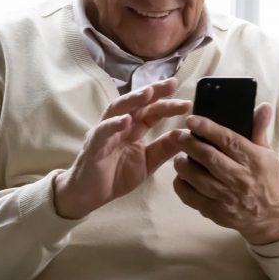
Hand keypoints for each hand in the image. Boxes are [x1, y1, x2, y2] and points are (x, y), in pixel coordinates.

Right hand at [53, 78, 191, 219]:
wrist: (90, 195)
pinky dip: (114, 124)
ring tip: (148, 92)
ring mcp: (105, 132)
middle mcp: (119, 125)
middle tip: (171, 83)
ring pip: (118, 109)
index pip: (152, 111)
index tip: (188, 102)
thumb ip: (164, 149)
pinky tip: (126, 120)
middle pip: (137, 103)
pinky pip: (103, 131)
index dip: (168, 104)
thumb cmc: (116, 176)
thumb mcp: (147, 162)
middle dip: (153, 92)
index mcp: (133, 129)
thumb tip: (186, 135)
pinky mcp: (94, 144)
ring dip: (132, 100)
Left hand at [172, 103, 278, 244]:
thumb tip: (263, 106)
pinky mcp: (217, 212)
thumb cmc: (266, 178)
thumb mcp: (267, 153)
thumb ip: (259, 129)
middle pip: (208, 158)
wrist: (272, 216)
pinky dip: (181, 185)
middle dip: (188, 144)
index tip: (191, 119)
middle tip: (177, 135)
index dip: (207, 128)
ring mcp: (227, 198)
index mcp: (254, 160)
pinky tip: (180, 177)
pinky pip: (191, 197)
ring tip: (179, 156)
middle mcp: (240, 179)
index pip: (228, 140)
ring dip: (182, 164)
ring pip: (196, 178)